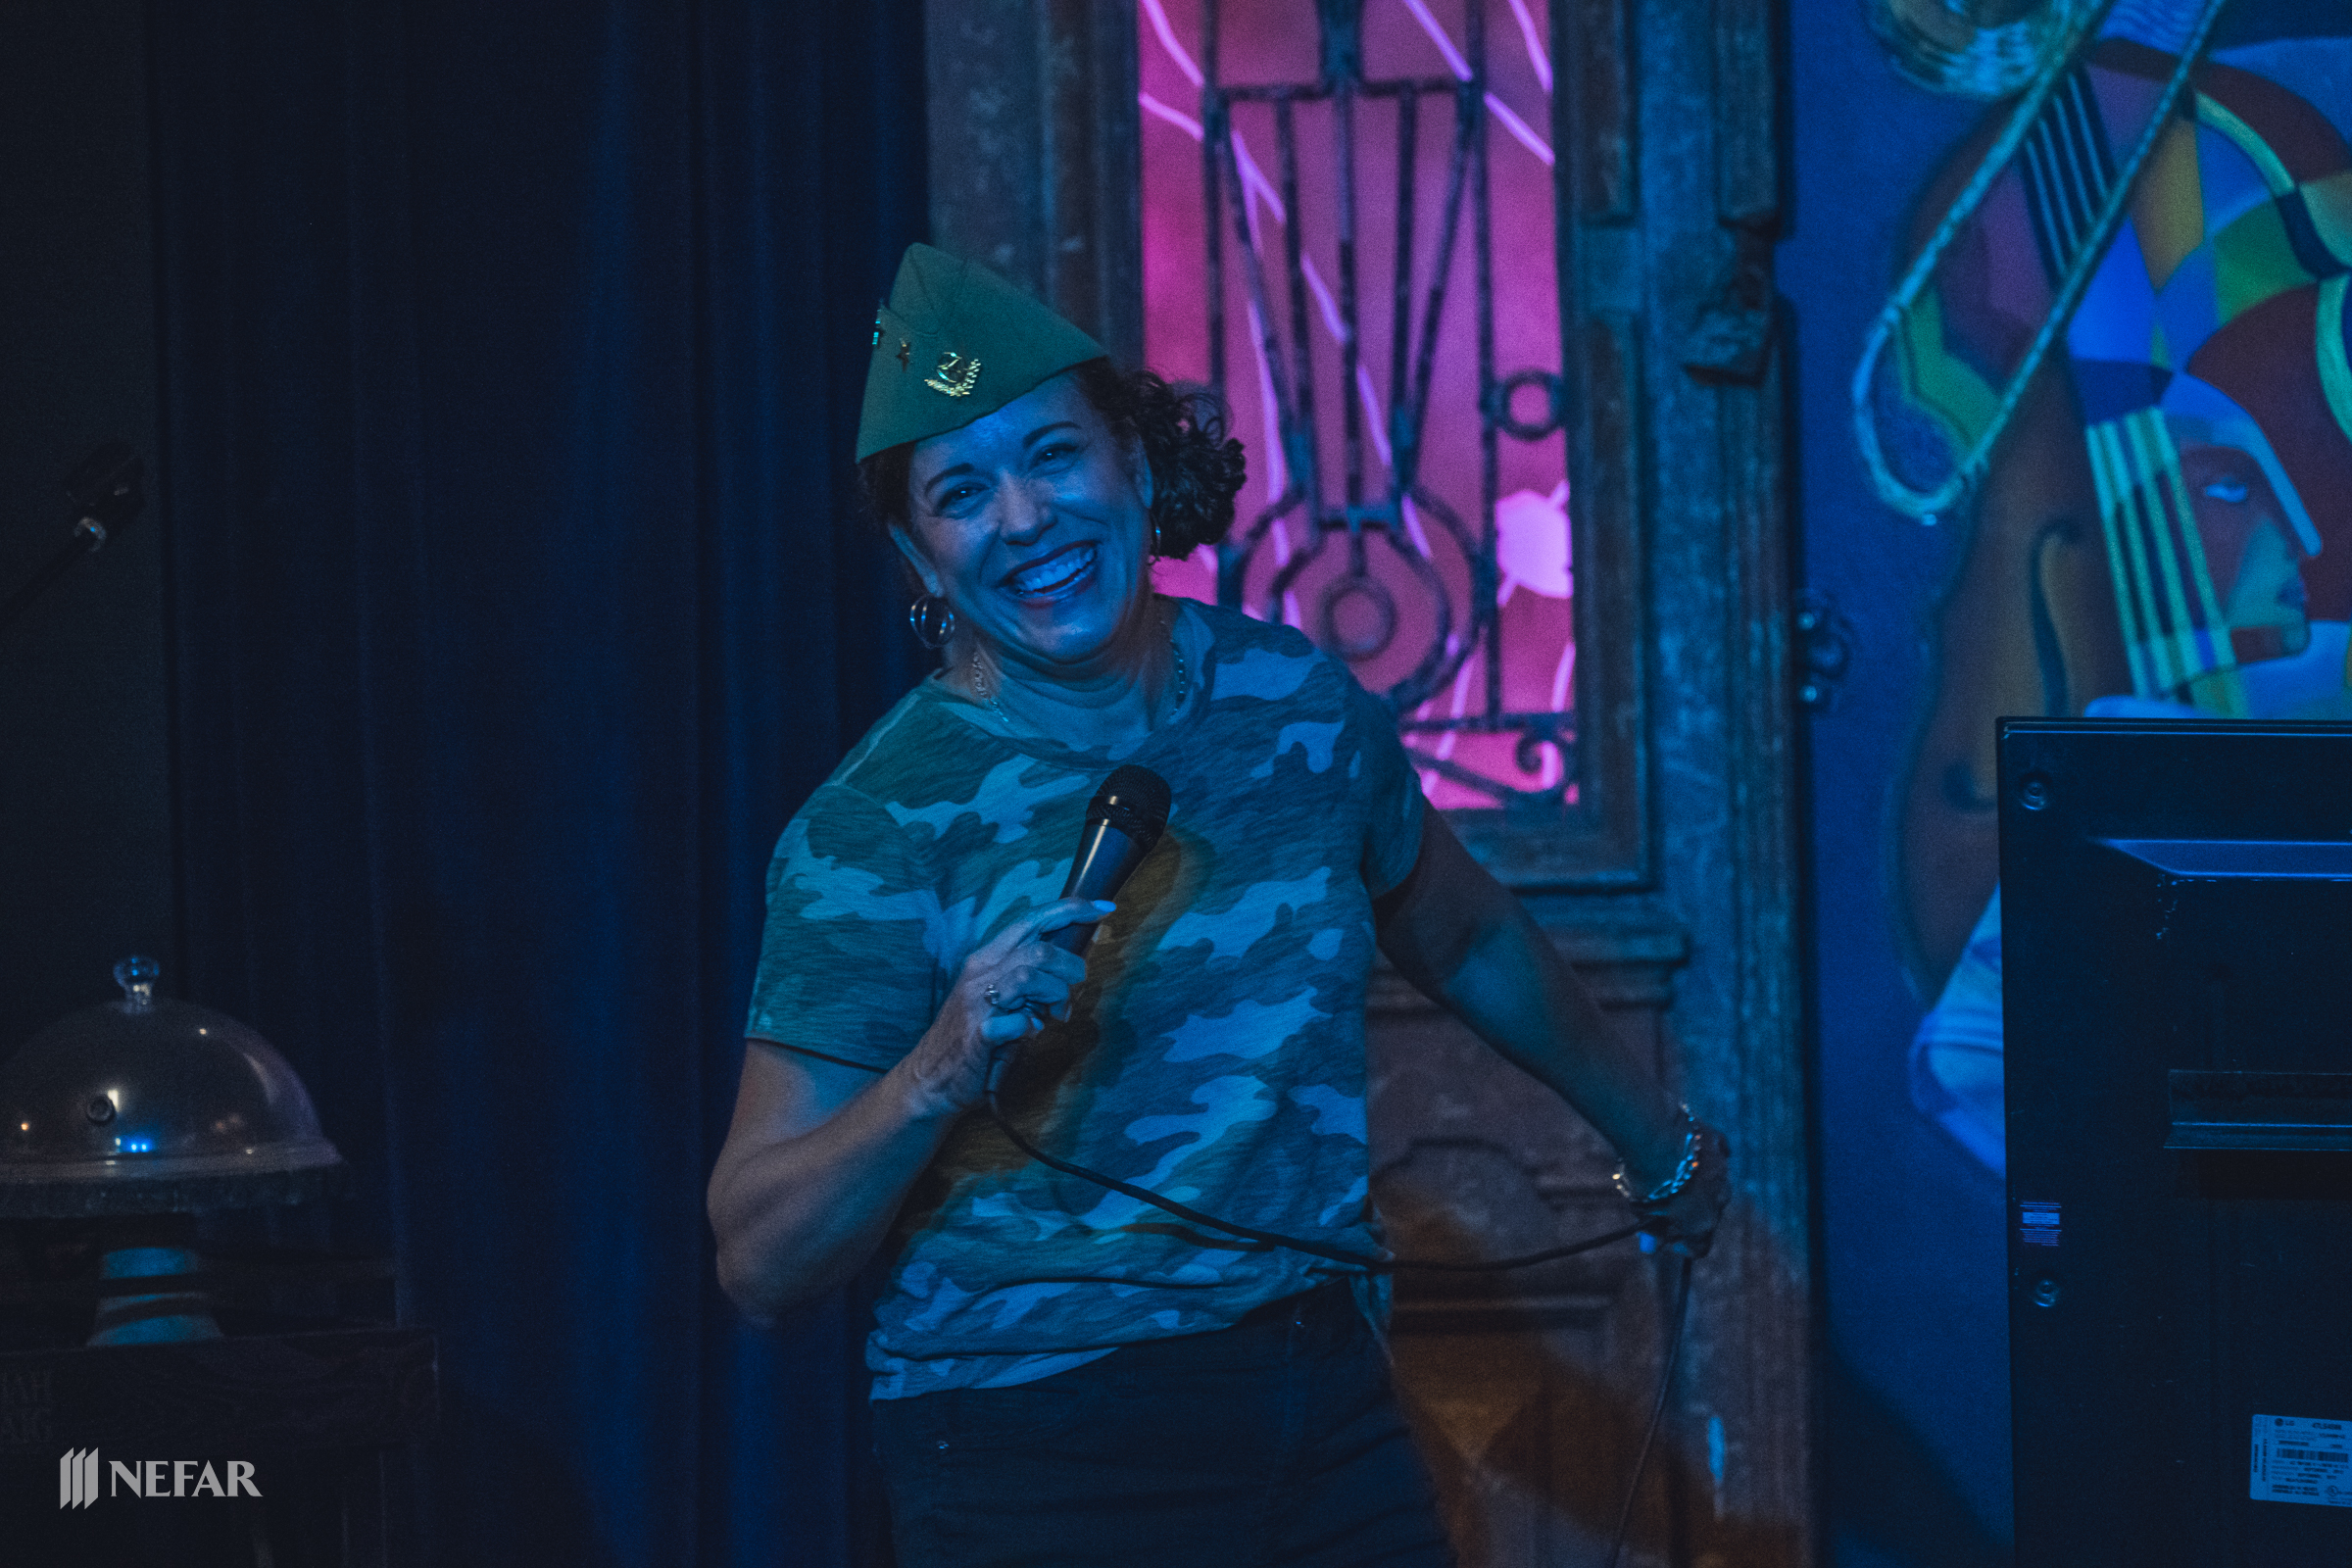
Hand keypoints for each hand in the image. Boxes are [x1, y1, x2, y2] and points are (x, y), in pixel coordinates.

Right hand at [896, 896, 1114, 1116]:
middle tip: (1070, 991)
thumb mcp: (1007, 997)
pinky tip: (1028, 1032)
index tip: (1104, 907)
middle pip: (1039, 949)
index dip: (1072, 909)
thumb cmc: (975, 1036)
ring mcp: (976, 1002)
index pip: (1032, 919)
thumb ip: (1036, 977)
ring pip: (1029, 976)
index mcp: (988, 957)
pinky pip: (1012, 1021)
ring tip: (1053, 1015)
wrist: (930, 1079)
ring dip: (1053, 995)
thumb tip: (1080, 953)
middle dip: (1070, 967)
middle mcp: (980, 972)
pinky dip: (1028, 1027)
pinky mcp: (978, 1034)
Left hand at [1633, 1121, 1730, 1258]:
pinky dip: (1706, 1155)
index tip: (1669, 1238)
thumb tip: (1649, 1247)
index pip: (1700, 1247)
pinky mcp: (1718, 1143)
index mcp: (1701, 1223)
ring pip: (1714, 1185)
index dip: (1684, 1245)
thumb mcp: (1642, 1210)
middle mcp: (1719, 1201)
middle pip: (1708, 1215)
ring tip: (1674, 1175)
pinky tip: (1691, 1151)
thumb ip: (1651, 1229)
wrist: (1655, 1134)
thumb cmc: (1646, 1178)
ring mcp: (1722, 1171)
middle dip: (1692, 1214)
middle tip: (1669, 1206)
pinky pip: (1717, 1153)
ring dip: (1699, 1185)